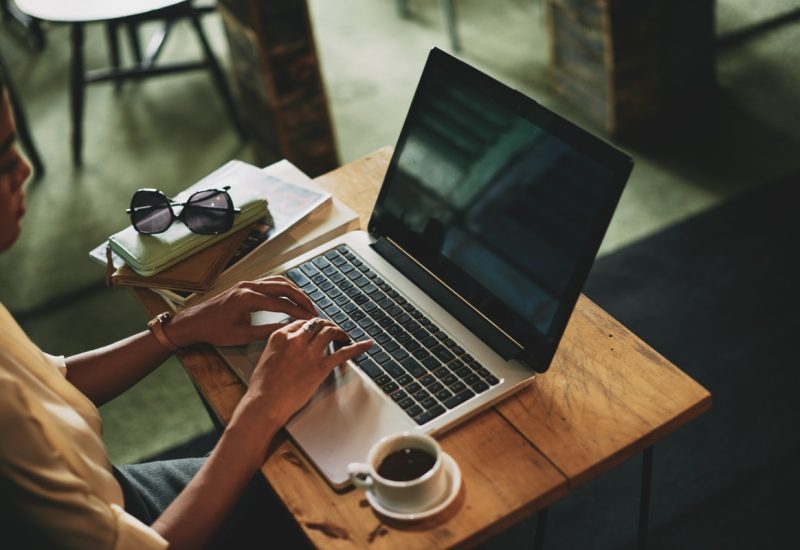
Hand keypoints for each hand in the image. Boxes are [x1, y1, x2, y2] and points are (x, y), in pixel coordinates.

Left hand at [168, 277, 316, 347]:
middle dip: (301, 298)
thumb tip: (288, 330)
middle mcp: (248, 287)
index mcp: (247, 299)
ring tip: (306, 304)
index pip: (281, 303)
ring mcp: (246, 284)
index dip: (298, 312)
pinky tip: (290, 296)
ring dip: (294, 291)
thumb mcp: (242, 336)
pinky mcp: (245, 285)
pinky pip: (270, 282)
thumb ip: (268, 331)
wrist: (194, 322)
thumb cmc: (213, 330)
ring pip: (278, 281)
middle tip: (313, 310)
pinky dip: (284, 288)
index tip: (310, 319)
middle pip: (284, 287)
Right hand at [246, 318, 373, 424]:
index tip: (317, 329)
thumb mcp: (266, 358)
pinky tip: (366, 344)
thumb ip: (280, 347)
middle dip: (327, 325)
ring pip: (330, 332)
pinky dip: (358, 347)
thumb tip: (290, 347)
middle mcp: (296, 340)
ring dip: (340, 332)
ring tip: (344, 336)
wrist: (265, 403)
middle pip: (317, 324)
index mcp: (280, 336)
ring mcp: (310, 352)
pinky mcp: (321, 367)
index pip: (301, 323)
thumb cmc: (262, 386)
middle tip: (333, 329)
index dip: (312, 326)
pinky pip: (344, 352)